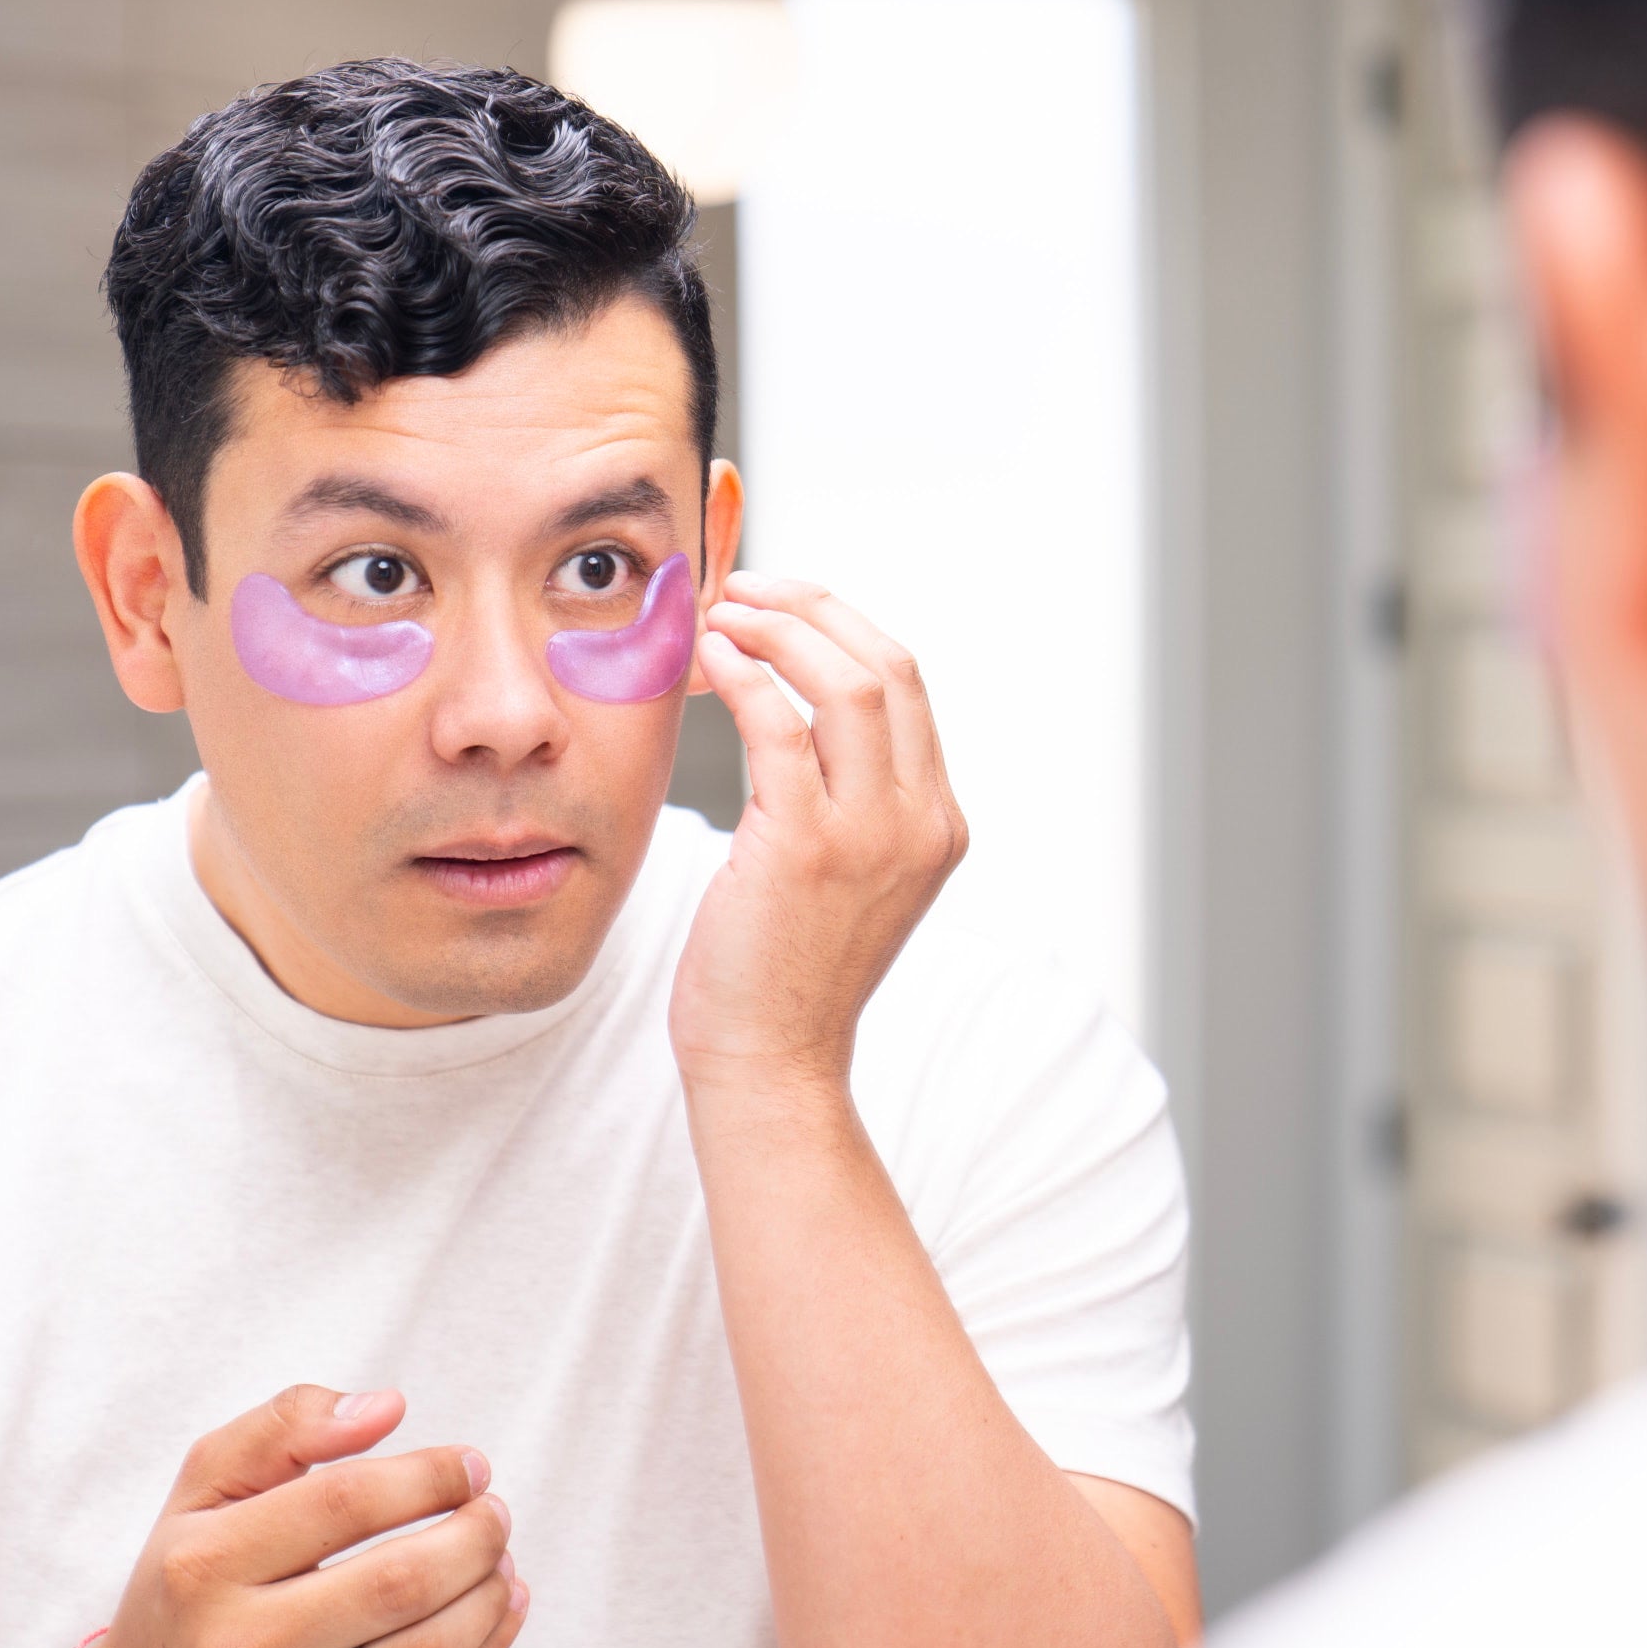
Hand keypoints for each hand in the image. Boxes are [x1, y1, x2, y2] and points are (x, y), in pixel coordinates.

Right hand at [74, 1385, 525, 1647]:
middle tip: (493, 1508)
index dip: (427, 1475)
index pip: (345, 1502)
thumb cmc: (189, 1585)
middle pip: (397, 1581)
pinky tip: (501, 1602)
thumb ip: (285, 1426)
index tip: (469, 1463)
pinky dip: (485, 1646)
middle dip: (472, 1534)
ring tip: (500, 1554)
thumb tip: (387, 1406)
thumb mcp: (204, 1491)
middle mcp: (242, 1645)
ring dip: (486, 1592)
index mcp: (206, 1564)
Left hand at [673, 574, 968, 1096]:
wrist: (772, 1061)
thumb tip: (796, 707)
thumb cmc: (786, 970)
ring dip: (778, 629)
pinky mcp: (806, 849)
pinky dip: (744, 676)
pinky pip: (779, 728)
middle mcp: (921, 823)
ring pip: (845, 682)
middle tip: (748, 586)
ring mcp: (871, 836)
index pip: (906, 686)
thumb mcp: (846, 874)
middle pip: (887, 666)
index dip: (841, 626)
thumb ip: (847, 799)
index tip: (783, 604)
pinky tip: (708, 658)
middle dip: (813, 608)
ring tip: (722, 610)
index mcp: (938, 823)